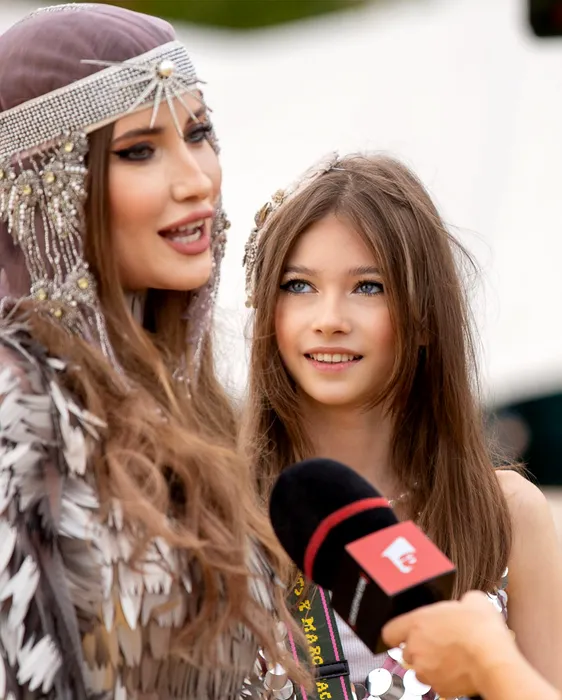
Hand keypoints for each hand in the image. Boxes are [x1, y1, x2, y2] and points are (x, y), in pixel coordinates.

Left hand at [382, 591, 516, 698]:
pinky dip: (445, 678)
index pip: (389, 632)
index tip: (403, 633)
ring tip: (452, 656)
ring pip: (421, 669)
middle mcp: (416, 647)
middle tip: (439, 642)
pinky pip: (437, 683)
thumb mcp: (471, 600)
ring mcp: (426, 670)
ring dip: (431, 664)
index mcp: (416, 623)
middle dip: (420, 648)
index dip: (397, 633)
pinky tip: (459, 668)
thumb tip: (466, 603)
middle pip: (407, 651)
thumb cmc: (480, 629)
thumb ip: (459, 602)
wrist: (493, 658)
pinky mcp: (440, 688)